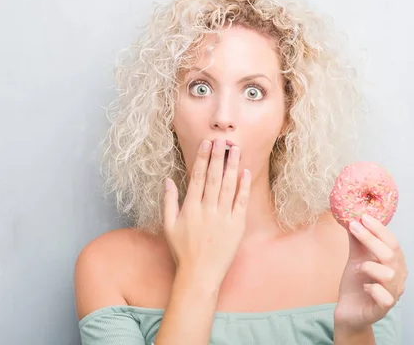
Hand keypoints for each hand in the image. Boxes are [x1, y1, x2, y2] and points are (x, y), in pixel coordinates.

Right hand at [163, 138, 250, 286]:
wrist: (200, 274)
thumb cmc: (182, 251)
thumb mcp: (169, 226)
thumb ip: (168, 201)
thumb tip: (168, 180)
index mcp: (191, 208)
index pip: (198, 177)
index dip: (202, 158)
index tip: (206, 144)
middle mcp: (207, 210)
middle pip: (214, 177)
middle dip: (218, 156)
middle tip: (222, 140)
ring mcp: (223, 217)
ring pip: (229, 186)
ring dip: (232, 166)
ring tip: (235, 150)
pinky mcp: (237, 226)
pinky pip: (241, 202)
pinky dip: (244, 187)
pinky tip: (245, 173)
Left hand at [334, 214, 407, 331]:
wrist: (349, 310)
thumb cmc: (356, 283)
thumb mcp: (356, 259)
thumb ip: (357, 242)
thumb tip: (352, 218)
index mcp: (394, 264)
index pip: (392, 242)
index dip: (379, 229)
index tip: (363, 217)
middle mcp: (398, 278)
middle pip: (390, 255)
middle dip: (371, 239)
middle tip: (354, 227)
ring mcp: (392, 294)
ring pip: (389, 274)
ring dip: (370, 266)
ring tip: (358, 267)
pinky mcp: (383, 309)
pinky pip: (385, 297)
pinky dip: (374, 289)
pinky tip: (365, 286)